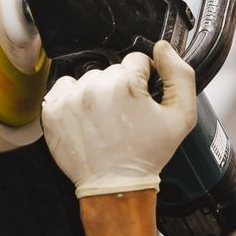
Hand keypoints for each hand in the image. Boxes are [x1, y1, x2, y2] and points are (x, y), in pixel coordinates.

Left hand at [41, 41, 196, 197]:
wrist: (115, 186)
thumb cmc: (147, 154)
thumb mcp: (182, 116)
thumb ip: (180, 75)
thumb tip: (162, 49)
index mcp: (125, 84)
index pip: (136, 60)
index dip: (143, 80)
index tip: (141, 100)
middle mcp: (93, 87)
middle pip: (111, 69)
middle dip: (120, 87)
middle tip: (125, 115)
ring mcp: (70, 99)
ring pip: (88, 78)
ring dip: (97, 93)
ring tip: (105, 120)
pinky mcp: (53, 110)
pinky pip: (64, 88)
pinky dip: (74, 100)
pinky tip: (86, 119)